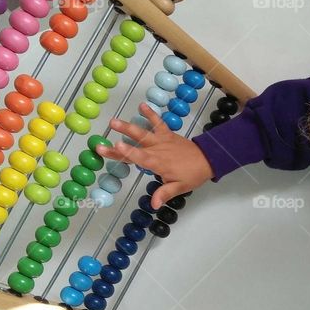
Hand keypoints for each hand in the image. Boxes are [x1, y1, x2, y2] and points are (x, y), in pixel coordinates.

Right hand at [96, 103, 213, 207]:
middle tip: (101, 143)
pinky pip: (158, 122)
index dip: (127, 153)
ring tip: (113, 121)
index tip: (115, 147)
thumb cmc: (192, 175)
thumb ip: (165, 193)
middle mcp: (157, 150)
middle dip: (118, 146)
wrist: (208, 159)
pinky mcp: (167, 134)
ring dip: (127, 127)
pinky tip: (141, 105)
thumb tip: (154, 204)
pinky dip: (150, 114)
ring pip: (143, 133)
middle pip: (135, 147)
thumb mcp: (180, 187)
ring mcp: (161, 140)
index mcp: (159, 163)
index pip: (140, 158)